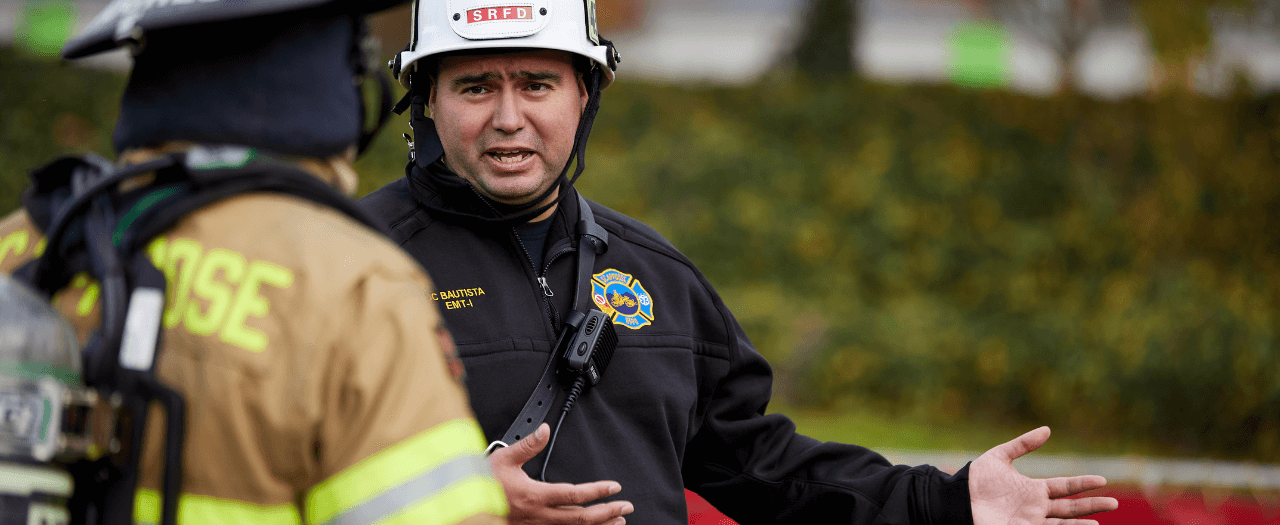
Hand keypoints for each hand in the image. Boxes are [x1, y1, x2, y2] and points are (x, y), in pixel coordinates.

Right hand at [489, 423, 633, 524]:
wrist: (464, 506)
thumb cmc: (482, 483)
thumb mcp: (504, 457)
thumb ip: (528, 444)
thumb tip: (544, 429)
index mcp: (534, 496)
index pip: (574, 495)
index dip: (597, 492)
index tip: (614, 488)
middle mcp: (539, 515)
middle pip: (580, 518)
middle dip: (607, 512)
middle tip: (626, 507)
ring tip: (618, 522)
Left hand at [969, 427, 1118, 524]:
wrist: (956, 500)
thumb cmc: (974, 480)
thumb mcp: (999, 457)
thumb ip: (1022, 444)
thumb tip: (1048, 430)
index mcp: (1033, 489)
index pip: (1065, 487)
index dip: (1083, 483)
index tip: (1102, 481)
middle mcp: (1035, 507)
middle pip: (1070, 507)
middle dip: (1092, 505)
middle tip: (1114, 504)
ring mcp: (1029, 521)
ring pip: (1063, 522)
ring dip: (1081, 523)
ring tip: (1100, 523)